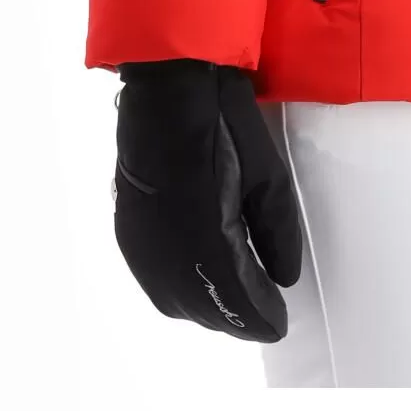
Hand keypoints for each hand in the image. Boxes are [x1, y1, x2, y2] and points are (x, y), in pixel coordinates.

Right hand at [112, 58, 302, 340]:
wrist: (165, 87)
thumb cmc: (221, 120)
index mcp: (206, 241)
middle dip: (236, 317)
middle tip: (264, 314)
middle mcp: (168, 254)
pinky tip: (200, 277)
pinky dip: (181, 290)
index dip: (262, 316)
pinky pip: (155, 279)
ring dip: (207, 308)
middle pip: (205, 309)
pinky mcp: (127, 231)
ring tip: (236, 300)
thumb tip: (283, 277)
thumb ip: (277, 231)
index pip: (238, 299)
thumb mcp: (267, 172)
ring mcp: (142, 244)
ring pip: (175, 301)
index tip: (280, 322)